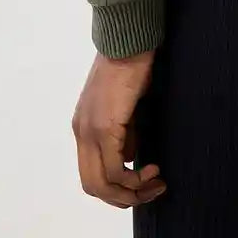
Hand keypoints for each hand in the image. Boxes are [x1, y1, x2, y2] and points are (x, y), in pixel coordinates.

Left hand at [72, 49, 166, 208]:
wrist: (128, 40)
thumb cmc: (130, 65)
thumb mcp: (124, 107)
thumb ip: (123, 134)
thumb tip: (128, 159)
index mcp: (84, 127)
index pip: (92, 173)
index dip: (117, 187)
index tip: (144, 183)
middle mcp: (81, 132)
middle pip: (93, 186)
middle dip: (124, 197)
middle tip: (151, 191)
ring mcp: (89, 131)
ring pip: (102, 183)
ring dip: (131, 192)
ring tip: (156, 182)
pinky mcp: (104, 127)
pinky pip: (114, 169)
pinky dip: (134, 179)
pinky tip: (153, 168)